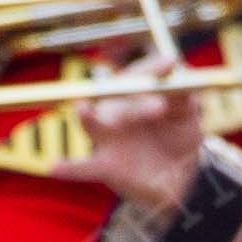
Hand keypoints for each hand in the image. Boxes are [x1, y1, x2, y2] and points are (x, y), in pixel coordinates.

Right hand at [55, 56, 205, 213]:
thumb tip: (181, 71)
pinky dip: (70, 168)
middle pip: (118, 100)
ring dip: (88, 117)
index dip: (151, 69)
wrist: (181, 177)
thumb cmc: (177, 135)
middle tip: (160, 106)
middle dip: (136, 102)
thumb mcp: (187, 112)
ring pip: (94, 125)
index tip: (170, 64)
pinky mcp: (106, 167)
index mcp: (133, 93)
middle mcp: (115, 111)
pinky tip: (55, 168)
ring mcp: (108, 138)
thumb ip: (183, 94)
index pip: (137, 76)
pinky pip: (84, 168)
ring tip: (81, 108)